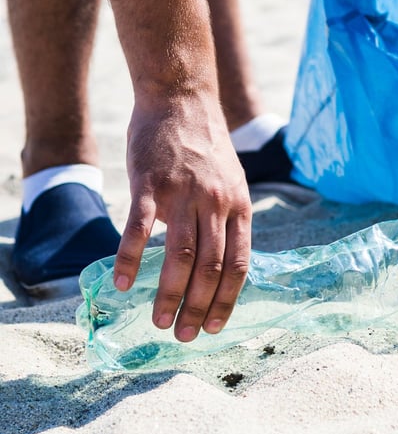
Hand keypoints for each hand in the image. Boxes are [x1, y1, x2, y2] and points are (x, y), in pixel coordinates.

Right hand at [113, 92, 251, 341]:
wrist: (182, 98)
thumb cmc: (205, 145)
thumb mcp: (232, 180)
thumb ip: (227, 218)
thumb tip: (222, 260)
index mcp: (238, 206)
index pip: (239, 264)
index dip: (227, 300)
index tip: (215, 327)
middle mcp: (216, 203)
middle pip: (211, 267)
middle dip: (199, 307)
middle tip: (185, 335)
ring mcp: (184, 193)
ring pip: (181, 254)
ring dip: (170, 293)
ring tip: (160, 321)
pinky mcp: (151, 183)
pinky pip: (140, 228)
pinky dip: (130, 258)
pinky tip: (123, 283)